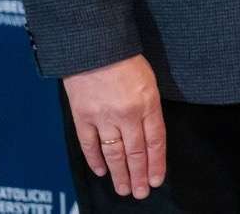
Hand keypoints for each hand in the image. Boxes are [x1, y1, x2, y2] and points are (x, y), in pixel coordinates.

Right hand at [61, 54, 165, 198]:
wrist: (94, 46)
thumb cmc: (125, 59)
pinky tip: (101, 171)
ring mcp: (103, 117)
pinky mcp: (82, 116)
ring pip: (113, 153)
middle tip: (141, 193)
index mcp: (148, 103)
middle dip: (139, 175)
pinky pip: (89, 144)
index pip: (155, 141)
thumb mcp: (149, 80)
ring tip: (125, 189)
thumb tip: (150, 133)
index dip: (157, 163)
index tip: (157, 180)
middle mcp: (127, 114)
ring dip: (120, 174)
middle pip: (135, 152)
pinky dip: (95, 159)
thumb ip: (150, 106)